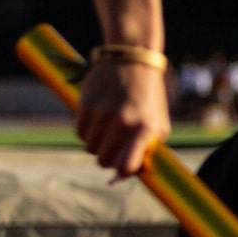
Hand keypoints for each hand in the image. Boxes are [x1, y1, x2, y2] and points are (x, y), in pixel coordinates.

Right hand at [75, 57, 170, 182]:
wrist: (133, 60)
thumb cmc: (148, 97)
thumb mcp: (158, 123)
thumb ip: (148, 150)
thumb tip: (125, 176)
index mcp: (144, 128)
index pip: (126, 166)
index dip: (122, 171)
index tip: (122, 167)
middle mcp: (123, 123)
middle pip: (104, 160)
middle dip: (107, 157)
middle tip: (113, 146)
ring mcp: (102, 114)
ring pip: (90, 148)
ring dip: (96, 143)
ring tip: (108, 128)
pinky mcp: (86, 105)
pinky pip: (79, 133)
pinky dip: (86, 131)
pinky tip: (97, 118)